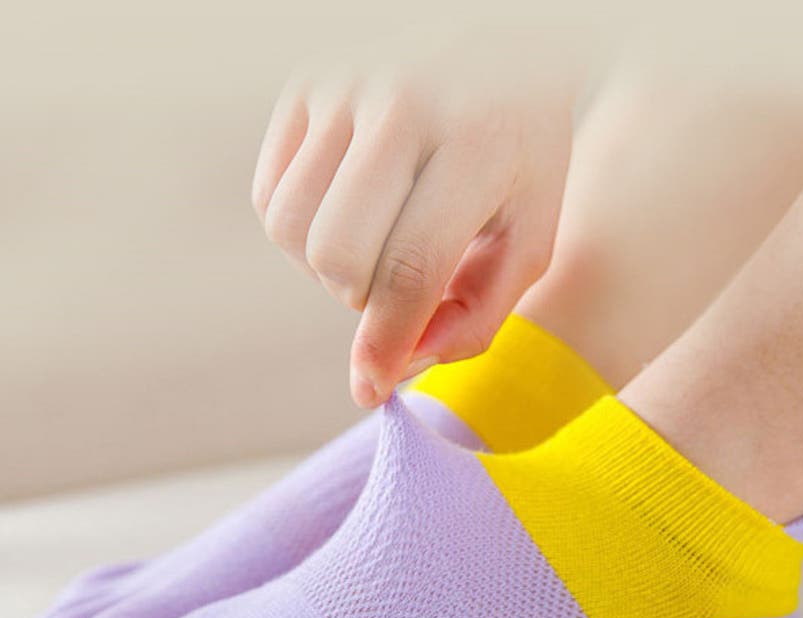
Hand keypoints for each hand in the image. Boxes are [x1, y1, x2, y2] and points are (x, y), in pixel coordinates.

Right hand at [252, 52, 576, 406]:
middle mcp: (403, 104)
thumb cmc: (518, 152)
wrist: (497, 43)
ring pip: (292, 230)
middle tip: (395, 282)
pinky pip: (270, 196)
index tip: (370, 386)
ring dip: (326, 269)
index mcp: (479, 142)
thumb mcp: (529, 232)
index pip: (412, 266)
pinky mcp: (304, 87)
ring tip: (372, 247)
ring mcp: (344, 87)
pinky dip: (300, 232)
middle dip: (361, 299)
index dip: (385, 341)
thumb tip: (398, 368)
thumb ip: (478, 311)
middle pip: (337, 255)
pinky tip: (345, 216)